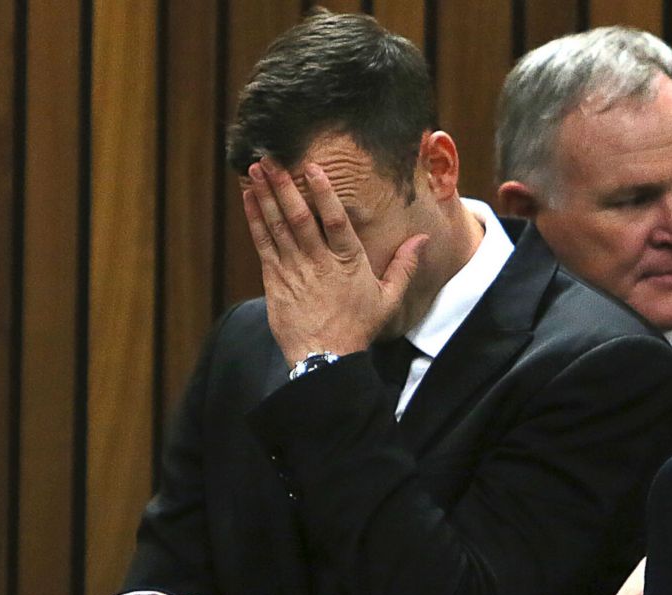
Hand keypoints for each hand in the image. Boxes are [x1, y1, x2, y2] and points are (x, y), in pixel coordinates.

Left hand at [242, 157, 427, 362]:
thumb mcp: (388, 299)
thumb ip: (404, 265)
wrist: (325, 359)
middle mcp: (319, 262)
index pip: (335, 220)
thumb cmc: (358, 328)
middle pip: (298, 217)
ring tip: (254, 169)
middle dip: (283, 185)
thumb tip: (423, 238)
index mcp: (348, 262)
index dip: (323, 191)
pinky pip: (263, 244)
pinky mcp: (275, 281)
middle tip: (269, 158)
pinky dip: (255, 219)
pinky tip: (249, 198)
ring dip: (265, 196)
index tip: (311, 166)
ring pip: (277, 226)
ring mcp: (294, 270)